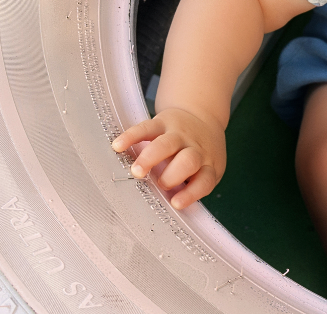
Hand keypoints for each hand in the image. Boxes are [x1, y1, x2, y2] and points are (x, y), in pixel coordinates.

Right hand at [112, 107, 226, 209]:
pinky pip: (147, 128)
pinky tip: (118, 146)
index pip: (204, 181)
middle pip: (188, 161)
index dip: (191, 193)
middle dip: (172, 175)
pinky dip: (132, 136)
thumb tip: (166, 209)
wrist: (204, 116)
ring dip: (150, 158)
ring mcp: (180, 135)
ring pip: (166, 144)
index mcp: (207, 166)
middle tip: (159, 184)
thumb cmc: (198, 155)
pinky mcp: (164, 122)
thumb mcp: (204, 170)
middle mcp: (195, 150)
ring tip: (136, 171)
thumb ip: (189, 187)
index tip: (175, 203)